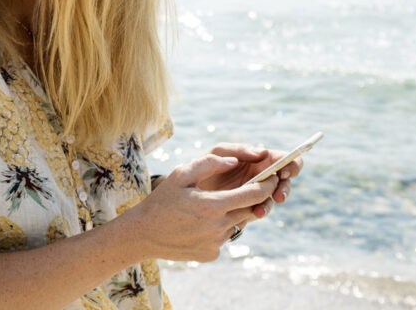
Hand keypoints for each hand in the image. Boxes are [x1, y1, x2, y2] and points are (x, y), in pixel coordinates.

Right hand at [123, 154, 278, 261]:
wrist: (142, 234)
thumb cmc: (161, 201)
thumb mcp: (180, 174)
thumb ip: (209, 163)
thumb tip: (235, 161)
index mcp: (213, 204)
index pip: (254, 194)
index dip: (268, 183)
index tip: (273, 175)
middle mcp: (218, 226)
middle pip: (251, 210)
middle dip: (254, 198)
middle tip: (248, 188)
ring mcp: (216, 243)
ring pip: (237, 224)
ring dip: (233, 213)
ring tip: (212, 207)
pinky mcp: (211, 254)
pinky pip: (224, 238)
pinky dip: (219, 228)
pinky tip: (199, 224)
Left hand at [198, 143, 303, 219]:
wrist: (188, 188)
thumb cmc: (205, 165)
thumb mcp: (219, 152)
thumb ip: (240, 150)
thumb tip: (263, 153)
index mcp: (260, 159)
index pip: (284, 159)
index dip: (291, 164)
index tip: (284, 172)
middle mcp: (263, 176)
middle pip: (285, 181)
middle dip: (285, 188)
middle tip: (278, 195)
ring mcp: (257, 192)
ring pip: (274, 198)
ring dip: (271, 203)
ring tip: (260, 209)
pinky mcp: (250, 207)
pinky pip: (261, 209)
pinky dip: (260, 211)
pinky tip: (254, 213)